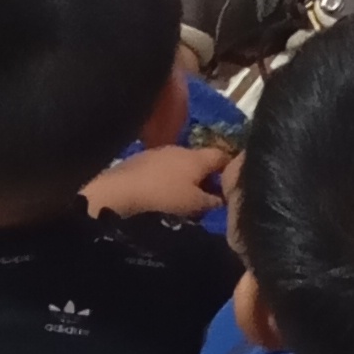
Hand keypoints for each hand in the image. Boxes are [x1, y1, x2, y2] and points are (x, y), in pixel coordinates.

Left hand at [82, 141, 231, 223]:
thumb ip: (213, 201)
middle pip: (201, 160)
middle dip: (207, 176)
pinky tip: (163, 194)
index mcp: (197, 157)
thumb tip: (224, 198)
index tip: (233, 183)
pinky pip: (163, 168)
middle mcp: (179, 148)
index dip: (231, 168)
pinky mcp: (141, 160)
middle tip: (210, 197)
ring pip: (180, 163)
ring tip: (186, 198)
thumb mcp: (195, 205)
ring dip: (186, 178)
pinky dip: (168, 179)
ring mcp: (158, 152)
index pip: (222, 155)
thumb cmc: (164, 197)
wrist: (120, 191)